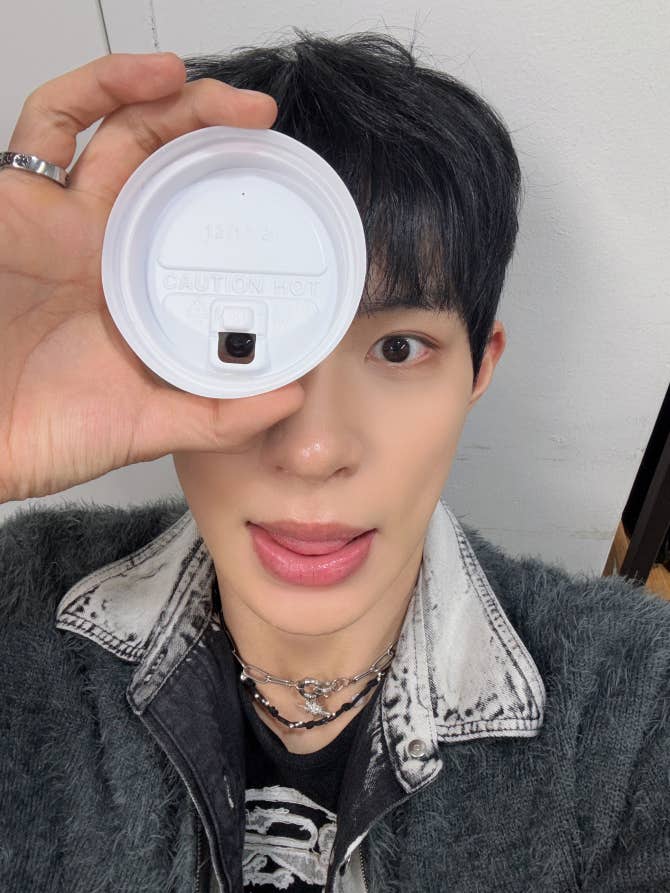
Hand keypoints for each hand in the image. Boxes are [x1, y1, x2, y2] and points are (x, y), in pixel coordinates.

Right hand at [0, 52, 303, 502]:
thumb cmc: (38, 434)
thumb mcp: (146, 425)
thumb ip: (217, 415)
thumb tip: (290, 398)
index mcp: (134, 290)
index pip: (192, 222)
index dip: (233, 196)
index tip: (286, 186)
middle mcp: (100, 245)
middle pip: (161, 163)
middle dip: (213, 130)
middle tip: (264, 123)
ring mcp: (60, 217)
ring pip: (115, 130)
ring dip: (167, 98)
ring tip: (224, 97)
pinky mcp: (15, 197)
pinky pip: (48, 122)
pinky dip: (98, 89)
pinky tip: (150, 80)